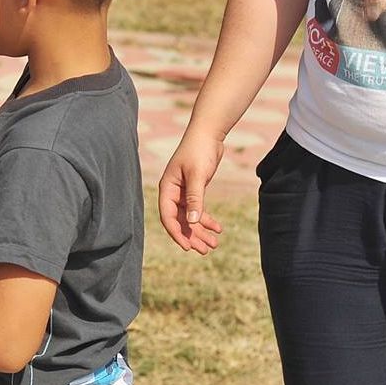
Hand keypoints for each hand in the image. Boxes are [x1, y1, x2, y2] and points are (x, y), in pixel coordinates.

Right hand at [159, 132, 225, 254]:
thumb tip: (192, 222)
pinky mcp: (195, 190)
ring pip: (190, 218)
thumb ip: (195, 199)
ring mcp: (183, 192)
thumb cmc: (199, 151)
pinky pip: (199, 210)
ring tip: (214, 244)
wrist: (208, 134)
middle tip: (205, 250)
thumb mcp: (197, 175)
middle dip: (192, 236)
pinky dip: (207, 220)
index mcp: (167, 189)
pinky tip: (218, 228)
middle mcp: (173, 192)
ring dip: (201, 231)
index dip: (177, 233)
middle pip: (179, 221)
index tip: (187, 247)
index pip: (168, 216)